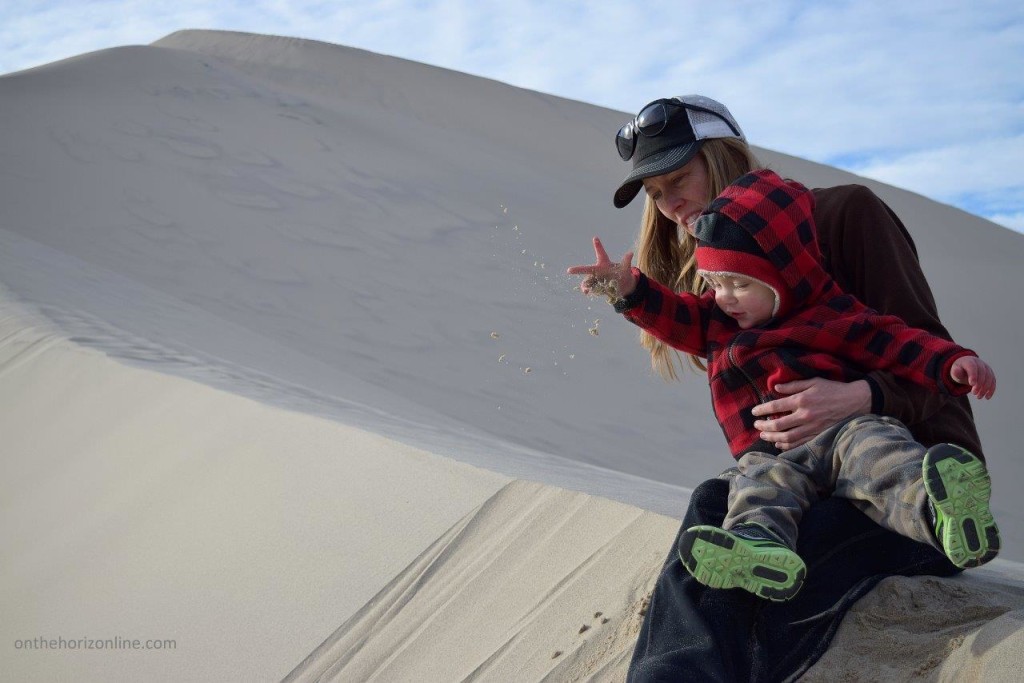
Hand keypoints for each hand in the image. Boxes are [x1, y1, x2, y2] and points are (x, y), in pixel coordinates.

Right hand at [566, 236, 636, 297]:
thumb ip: (626, 261)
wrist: (623, 286)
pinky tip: (588, 292)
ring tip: (586, 290)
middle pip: (586, 270)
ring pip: (587, 281)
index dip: (598, 246)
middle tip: (569, 270)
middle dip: (578, 270)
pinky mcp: (596, 287)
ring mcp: (596, 279)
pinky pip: (590, 288)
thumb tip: (630, 253)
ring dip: (585, 284)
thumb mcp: (625, 268)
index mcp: (605, 263)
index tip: (595, 237)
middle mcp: (598, 271)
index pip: (601, 253)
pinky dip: (588, 290)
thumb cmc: (623, 274)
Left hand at [751, 378, 871, 449]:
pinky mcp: (818, 435)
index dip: (762, 410)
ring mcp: (812, 427)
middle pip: (778, 425)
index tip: (754, 412)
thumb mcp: (813, 382)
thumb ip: (793, 385)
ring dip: (772, 438)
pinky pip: (799, 444)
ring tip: (764, 436)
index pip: (776, 406)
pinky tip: (779, 444)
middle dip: (764, 426)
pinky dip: (787, 446)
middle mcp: (805, 415)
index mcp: (802, 400)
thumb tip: (776, 388)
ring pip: (787, 437)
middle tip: (756, 426)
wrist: (855, 401)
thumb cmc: (833, 389)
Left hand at [950, 356, 995, 398]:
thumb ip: (956, 372)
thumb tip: (956, 370)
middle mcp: (980, 363)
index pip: (972, 367)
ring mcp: (987, 368)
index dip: (973, 375)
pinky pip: (993, 381)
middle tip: (974, 393)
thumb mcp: (955, 372)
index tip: (971, 384)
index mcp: (969, 361)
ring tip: (978, 397)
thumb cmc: (959, 371)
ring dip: (985, 388)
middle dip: (979, 384)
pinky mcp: (991, 374)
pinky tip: (987, 397)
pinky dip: (991, 390)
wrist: (966, 368)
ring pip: (989, 378)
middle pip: (982, 373)